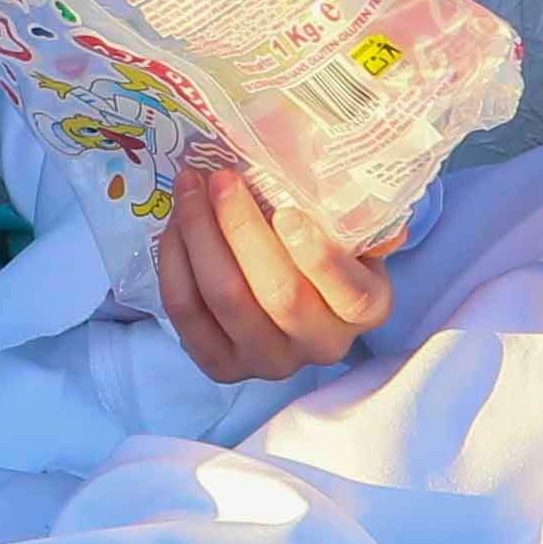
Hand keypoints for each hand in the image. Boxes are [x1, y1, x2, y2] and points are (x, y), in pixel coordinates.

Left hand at [155, 162, 393, 384]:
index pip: (351, 296)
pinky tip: (176, 225)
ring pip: (225, 300)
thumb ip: (354, 211)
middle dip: (241, 228)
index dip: (319, 258)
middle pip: (279, 295)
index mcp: (367, 309)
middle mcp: (323, 345)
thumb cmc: (325, 243)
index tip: (286, 212)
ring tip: (190, 187)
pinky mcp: (221, 364)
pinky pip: (186, 313)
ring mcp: (270, 362)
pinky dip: (175, 262)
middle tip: (221, 178)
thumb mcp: (351, 227)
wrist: (293, 288)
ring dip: (199, 235)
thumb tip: (350, 184)